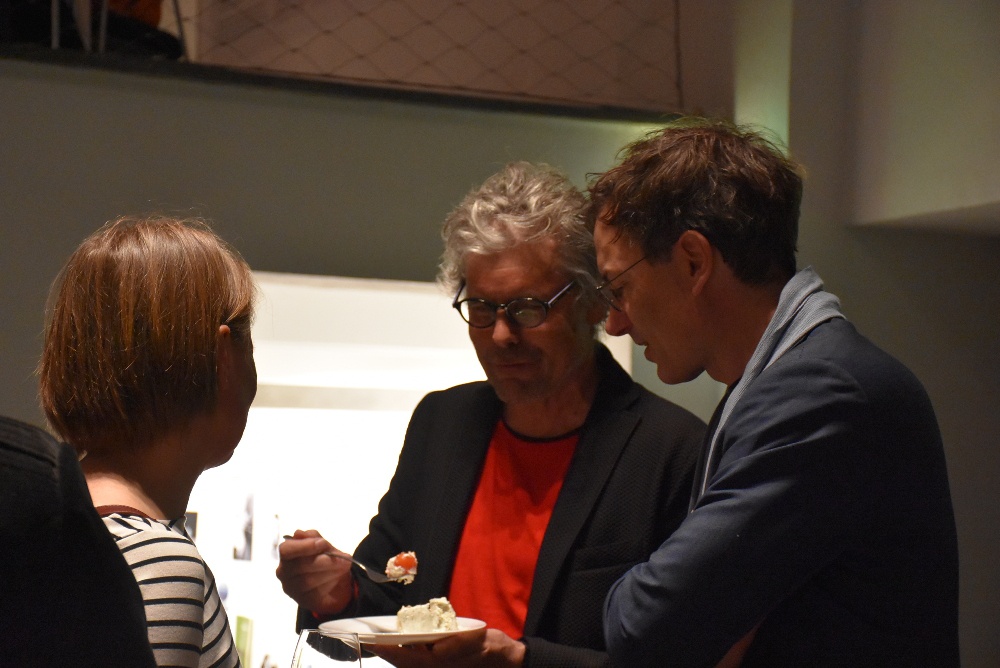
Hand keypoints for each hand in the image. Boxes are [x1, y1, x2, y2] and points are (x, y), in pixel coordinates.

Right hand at [275, 529, 354, 615]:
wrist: (336, 585)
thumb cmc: (326, 560)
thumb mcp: (324, 546)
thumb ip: (313, 537)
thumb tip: (298, 533)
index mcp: (287, 555)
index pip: (286, 550)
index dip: (304, 546)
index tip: (322, 543)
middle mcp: (284, 572)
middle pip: (298, 565)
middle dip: (322, 560)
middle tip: (341, 558)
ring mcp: (292, 588)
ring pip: (307, 580)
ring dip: (329, 571)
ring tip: (343, 566)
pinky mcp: (302, 600)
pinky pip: (315, 593)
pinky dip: (329, 583)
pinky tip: (336, 578)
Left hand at [372, 628, 525, 667]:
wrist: (507, 661)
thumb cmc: (494, 648)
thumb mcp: (481, 640)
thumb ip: (460, 643)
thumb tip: (437, 648)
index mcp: (445, 663)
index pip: (412, 659)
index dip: (393, 651)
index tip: (376, 643)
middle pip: (408, 666)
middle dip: (389, 655)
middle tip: (371, 642)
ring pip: (412, 667)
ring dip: (397, 657)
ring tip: (384, 644)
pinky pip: (421, 666)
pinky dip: (409, 658)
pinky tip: (406, 649)